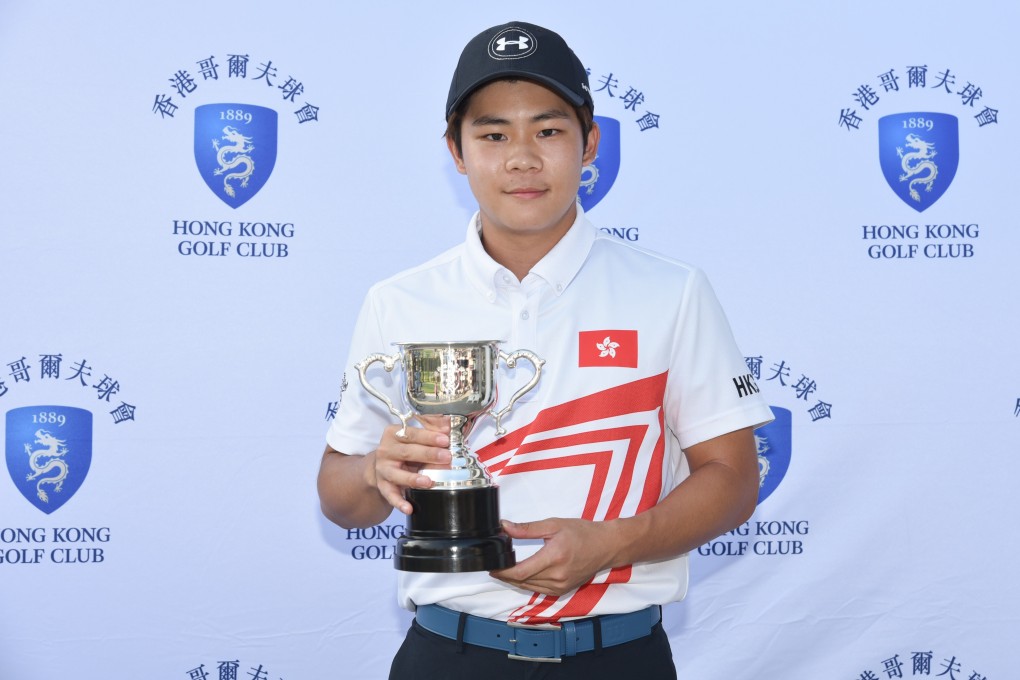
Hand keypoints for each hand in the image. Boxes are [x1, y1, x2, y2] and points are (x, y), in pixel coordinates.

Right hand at [370, 415, 450, 514]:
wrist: (381, 464)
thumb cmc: (404, 446)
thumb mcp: (415, 434)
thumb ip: (432, 426)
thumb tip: (449, 423)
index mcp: (393, 433)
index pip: (412, 434)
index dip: (429, 436)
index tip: (445, 439)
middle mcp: (385, 451)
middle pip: (407, 452)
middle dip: (428, 455)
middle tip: (446, 457)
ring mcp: (383, 469)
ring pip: (397, 474)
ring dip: (413, 478)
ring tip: (428, 482)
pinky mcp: (383, 486)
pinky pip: (390, 495)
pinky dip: (399, 502)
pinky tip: (409, 508)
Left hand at [490, 518, 615, 596]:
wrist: (606, 546)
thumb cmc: (582, 533)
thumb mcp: (554, 525)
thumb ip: (527, 528)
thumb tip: (505, 527)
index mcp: (554, 558)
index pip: (521, 572)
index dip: (503, 572)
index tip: (492, 567)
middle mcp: (557, 576)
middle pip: (522, 582)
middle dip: (506, 576)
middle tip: (495, 567)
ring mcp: (561, 586)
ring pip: (529, 588)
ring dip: (515, 581)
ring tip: (505, 570)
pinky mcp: (563, 590)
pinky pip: (539, 589)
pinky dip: (528, 583)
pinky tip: (522, 575)